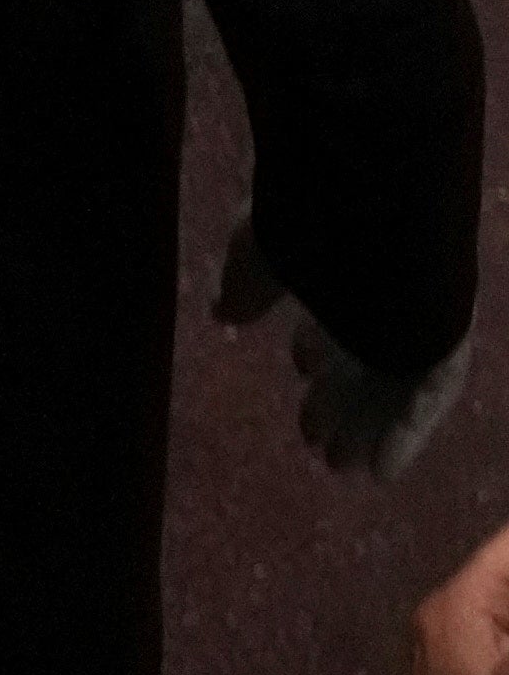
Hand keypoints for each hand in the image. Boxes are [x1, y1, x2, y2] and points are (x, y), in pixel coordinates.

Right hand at [223, 221, 475, 492]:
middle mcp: (392, 291)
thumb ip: (244, 285)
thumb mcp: (258, 254)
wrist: (374, 202)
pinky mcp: (448, 337)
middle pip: (369, 357)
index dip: (319, 352)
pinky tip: (381, 471)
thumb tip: (225, 311)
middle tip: (317, 442)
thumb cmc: (312, 220)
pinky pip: (434, 394)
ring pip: (399, 383)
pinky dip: (408, 434)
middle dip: (340, 403)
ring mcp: (425, 316)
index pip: (342, 315)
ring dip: (369, 428)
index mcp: (350, 265)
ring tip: (340, 465)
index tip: (300, 370)